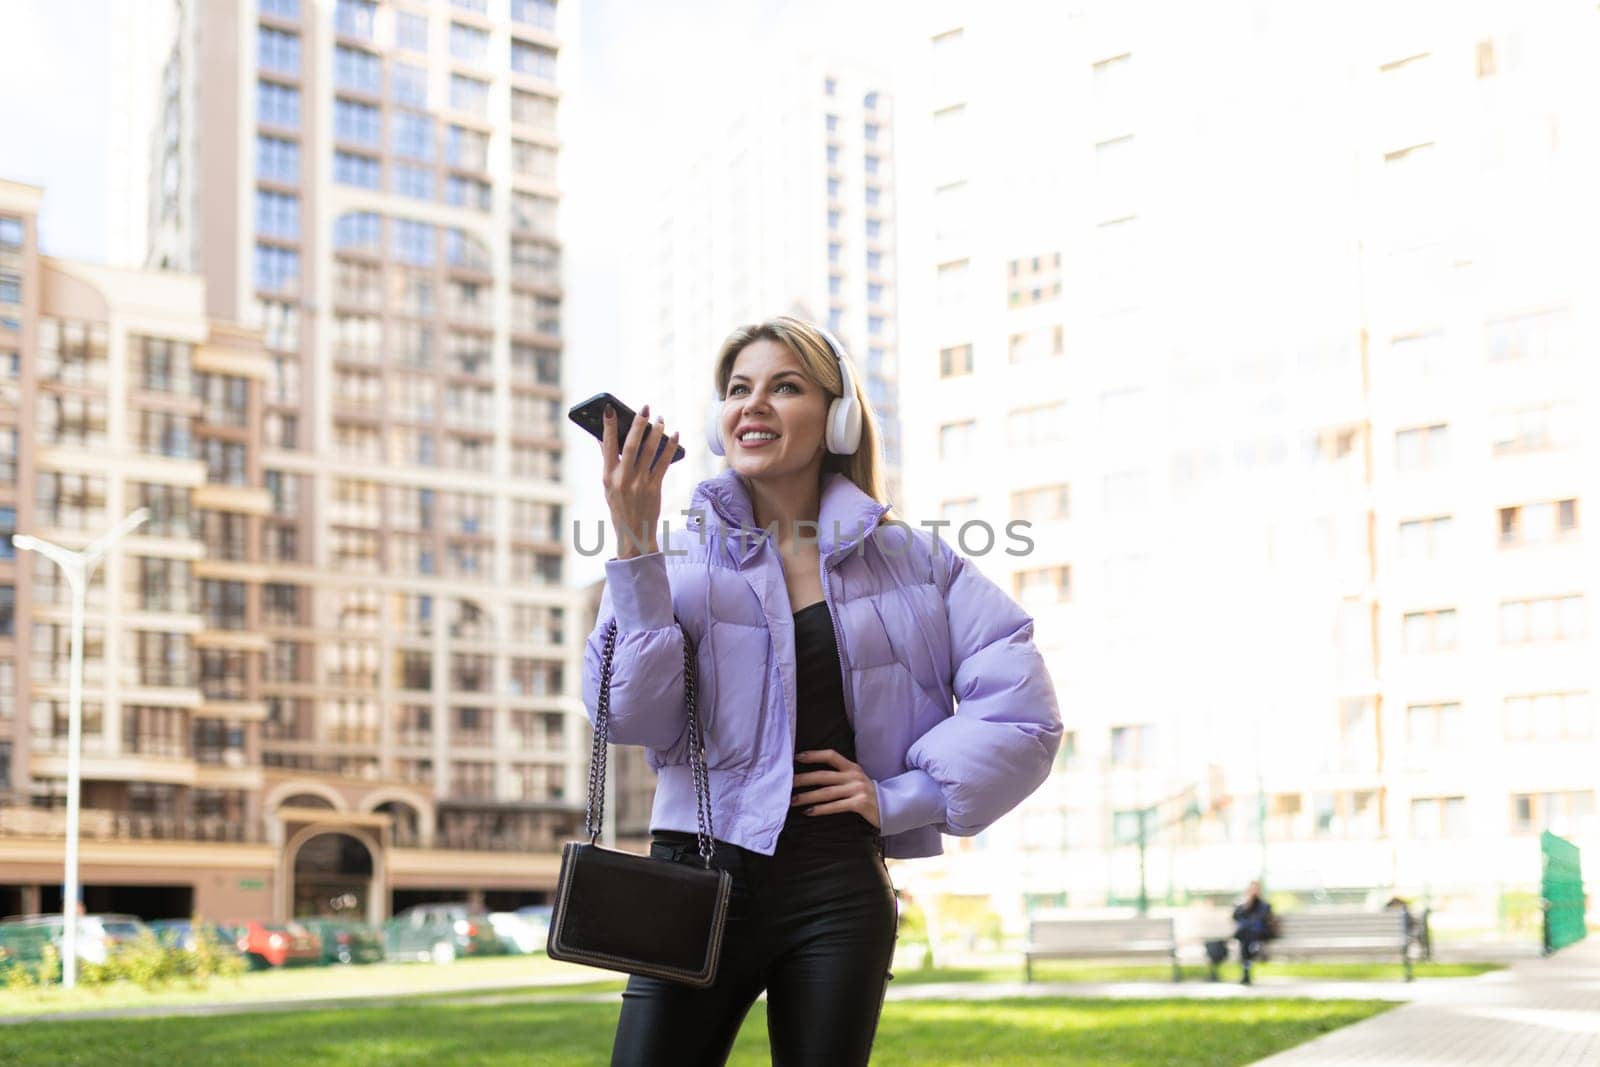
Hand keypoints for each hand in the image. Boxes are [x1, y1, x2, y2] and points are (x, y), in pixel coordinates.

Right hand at [600, 403, 678, 558]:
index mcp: (608, 476)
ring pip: (649, 452)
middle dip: (638, 424)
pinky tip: (675, 436)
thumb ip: (608, 463)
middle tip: (645, 408)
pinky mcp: (655, 489)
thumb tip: (604, 438)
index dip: (608, 426)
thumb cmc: (620, 507)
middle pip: (631, 445)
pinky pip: (664, 464)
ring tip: (660, 419)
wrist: (634, 534)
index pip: (606, 445)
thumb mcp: (608, 487)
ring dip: (656, 432)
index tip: (610, 408)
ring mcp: (639, 484)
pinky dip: (670, 448)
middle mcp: (623, 479)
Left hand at [791, 749, 880, 827]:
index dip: (813, 755)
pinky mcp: (860, 803)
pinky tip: (808, 812)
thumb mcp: (855, 779)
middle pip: (823, 775)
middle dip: (803, 779)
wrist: (891, 807)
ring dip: (807, 796)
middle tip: (787, 783)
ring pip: (826, 792)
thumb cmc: (866, 794)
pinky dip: (821, 809)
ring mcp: (857, 789)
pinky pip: (836, 806)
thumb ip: (839, 775)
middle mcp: (853, 776)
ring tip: (793, 800)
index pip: (830, 756)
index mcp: (851, 767)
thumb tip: (812, 777)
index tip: (796, 758)